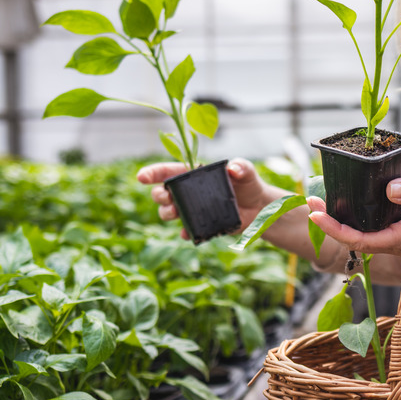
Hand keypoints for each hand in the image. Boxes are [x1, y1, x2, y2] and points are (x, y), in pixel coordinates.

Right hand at [136, 158, 282, 239]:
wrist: (259, 208)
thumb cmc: (249, 184)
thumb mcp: (247, 172)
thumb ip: (242, 166)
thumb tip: (234, 169)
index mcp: (194, 175)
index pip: (168, 171)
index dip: (152, 173)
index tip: (141, 177)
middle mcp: (189, 192)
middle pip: (162, 193)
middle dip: (158, 195)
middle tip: (166, 197)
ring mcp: (192, 209)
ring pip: (168, 212)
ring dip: (167, 213)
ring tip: (176, 213)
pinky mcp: (200, 224)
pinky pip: (186, 230)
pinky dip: (184, 232)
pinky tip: (187, 232)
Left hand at [306, 174, 400, 256]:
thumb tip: (391, 189)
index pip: (361, 240)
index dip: (335, 229)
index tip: (316, 214)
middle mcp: (398, 240)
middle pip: (356, 238)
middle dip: (330, 222)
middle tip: (311, 200)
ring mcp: (399, 234)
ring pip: (363, 231)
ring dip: (341, 218)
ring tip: (320, 198)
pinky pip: (374, 223)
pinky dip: (357, 212)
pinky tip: (348, 197)